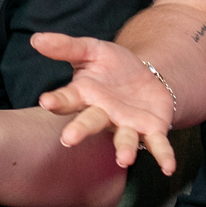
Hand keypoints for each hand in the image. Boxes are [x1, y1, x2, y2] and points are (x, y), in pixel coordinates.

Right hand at [32, 33, 177, 174]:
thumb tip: (36, 39)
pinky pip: (157, 145)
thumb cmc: (113, 67)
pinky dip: (163, 156)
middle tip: (68, 139)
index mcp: (86, 95)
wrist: (147, 77)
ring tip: (124, 159)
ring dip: (124, 148)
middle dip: (80, 130)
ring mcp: (127, 124)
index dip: (57, 100)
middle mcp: (103, 114)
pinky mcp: (151, 129)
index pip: (67, 98)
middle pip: (90, 122)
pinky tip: (169, 167)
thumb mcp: (92, 50)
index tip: (46, 101)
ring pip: (124, 138)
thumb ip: (67, 46)